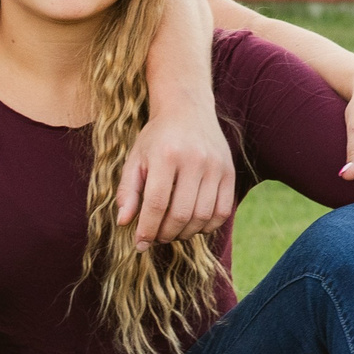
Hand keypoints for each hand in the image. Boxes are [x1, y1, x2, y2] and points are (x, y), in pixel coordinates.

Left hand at [117, 96, 235, 250]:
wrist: (187, 109)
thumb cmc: (157, 138)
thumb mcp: (135, 159)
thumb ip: (127, 191)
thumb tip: (124, 222)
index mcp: (166, 155)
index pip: (157, 203)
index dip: (148, 228)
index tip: (140, 243)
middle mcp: (194, 160)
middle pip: (181, 214)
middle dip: (166, 234)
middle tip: (156, 237)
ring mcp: (216, 166)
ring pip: (203, 216)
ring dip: (185, 233)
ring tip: (172, 231)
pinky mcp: (230, 172)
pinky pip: (222, 212)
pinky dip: (207, 226)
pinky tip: (192, 224)